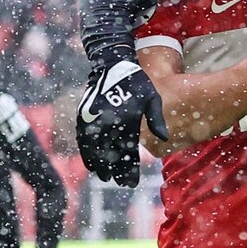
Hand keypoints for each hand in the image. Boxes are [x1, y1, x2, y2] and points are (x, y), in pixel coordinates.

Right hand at [77, 56, 167, 187]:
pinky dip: (86, 153)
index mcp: (126, 120)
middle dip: (113, 170)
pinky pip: (82, 139)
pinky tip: (90, 163)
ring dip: (99, 164)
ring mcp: (94, 119)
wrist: (113, 64)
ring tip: (104, 176)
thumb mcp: (151, 98)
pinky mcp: (84, 115)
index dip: (128, 169)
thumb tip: (164, 138)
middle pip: (110, 154)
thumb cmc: (137, 83)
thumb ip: (156, 119)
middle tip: (117, 182)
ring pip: (94, 150)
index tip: (130, 183)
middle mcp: (108, 122)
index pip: (127, 152)